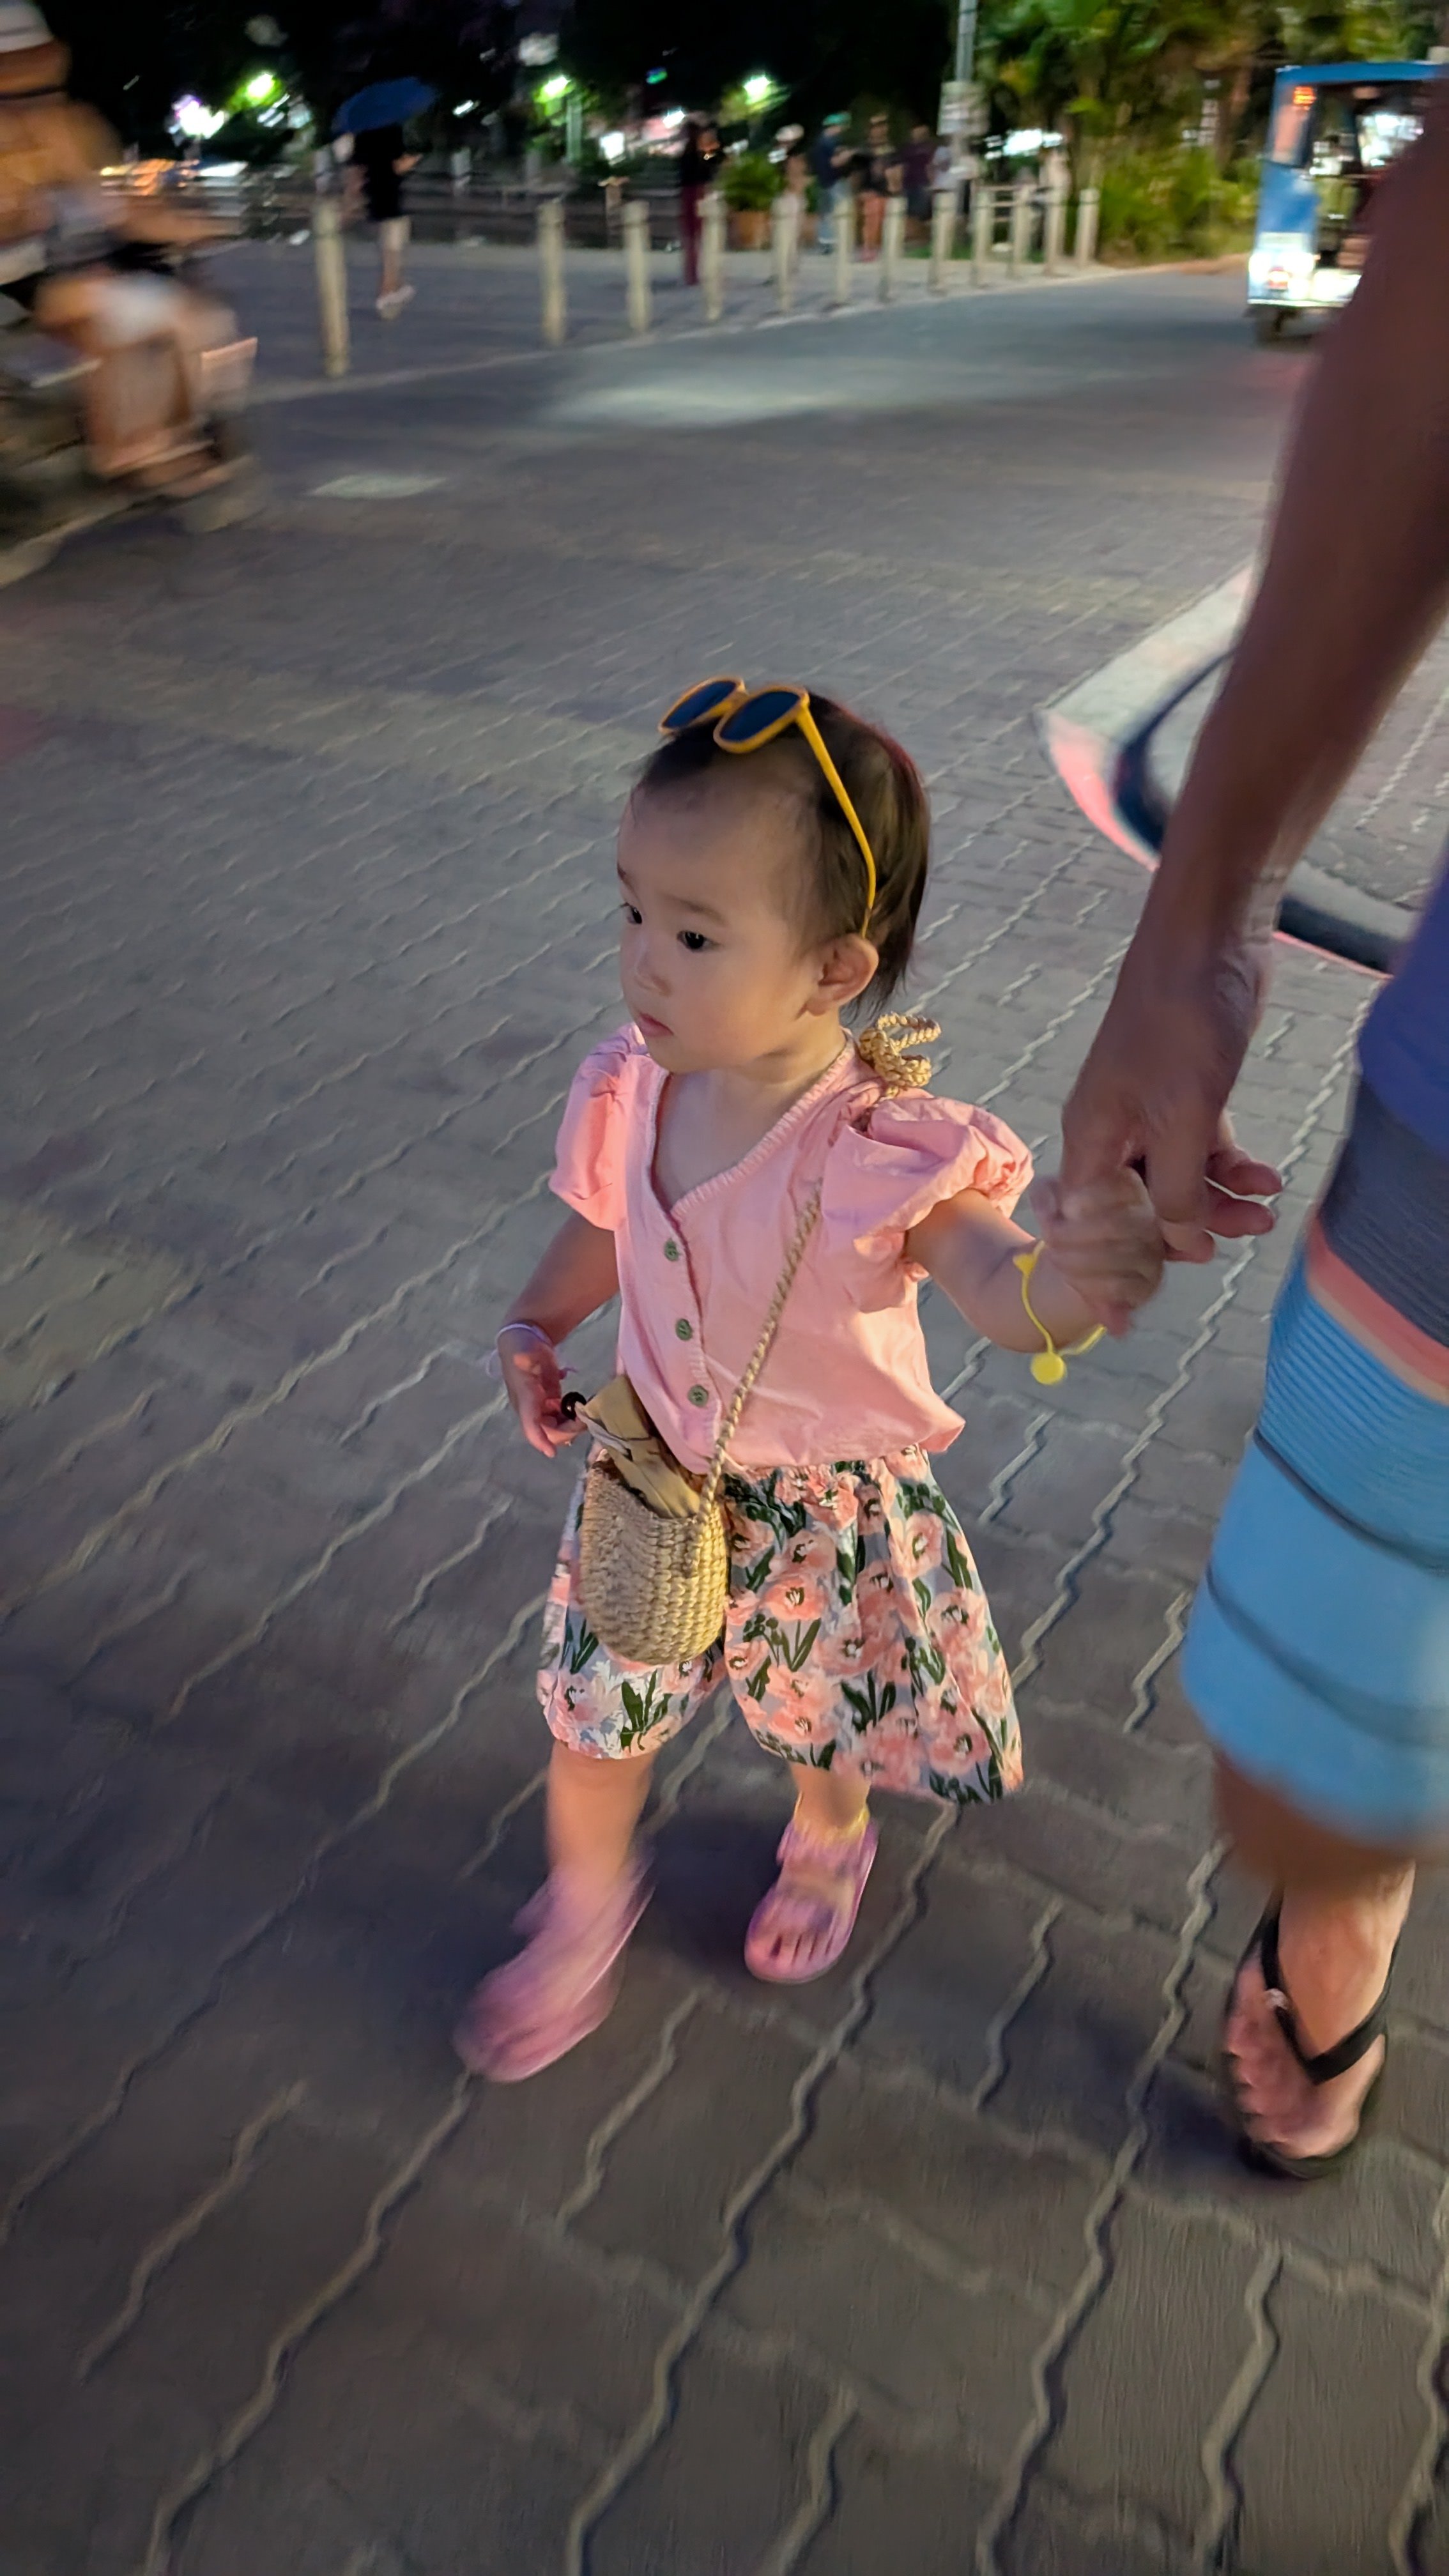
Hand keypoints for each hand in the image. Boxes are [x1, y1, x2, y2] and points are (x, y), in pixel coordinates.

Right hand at [498, 1326, 582, 1457]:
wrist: (525, 1334)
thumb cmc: (521, 1347)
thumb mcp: (524, 1358)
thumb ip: (530, 1373)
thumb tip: (543, 1393)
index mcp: (523, 1400)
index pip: (531, 1427)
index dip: (541, 1441)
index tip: (552, 1452)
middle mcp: (531, 1408)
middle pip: (548, 1431)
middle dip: (566, 1430)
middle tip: (583, 1418)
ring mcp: (541, 1404)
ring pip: (557, 1426)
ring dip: (571, 1425)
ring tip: (584, 1412)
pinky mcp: (550, 1398)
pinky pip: (561, 1415)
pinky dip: (571, 1415)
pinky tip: (578, 1405)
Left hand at [1032, 1168, 1165, 1337]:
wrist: (1078, 1264)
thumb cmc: (1070, 1222)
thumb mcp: (1050, 1199)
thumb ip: (1045, 1194)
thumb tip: (1049, 1211)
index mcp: (1132, 1190)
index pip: (1123, 1187)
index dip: (1092, 1197)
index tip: (1065, 1208)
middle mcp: (1151, 1220)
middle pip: (1117, 1225)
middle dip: (1074, 1234)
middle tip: (1050, 1238)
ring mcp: (1152, 1255)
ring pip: (1117, 1258)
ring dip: (1075, 1260)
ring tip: (1054, 1257)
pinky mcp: (1146, 1285)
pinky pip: (1119, 1287)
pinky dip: (1087, 1284)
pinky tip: (1070, 1277)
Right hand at [1058, 922, 1281, 1302]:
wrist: (1208, 943)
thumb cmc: (1179, 1024)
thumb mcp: (1183, 1119)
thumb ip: (1177, 1191)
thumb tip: (1181, 1247)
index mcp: (1090, 1140)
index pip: (1088, 1227)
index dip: (1105, 1274)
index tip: (1121, 1323)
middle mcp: (1112, 1133)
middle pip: (1138, 1209)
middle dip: (1186, 1232)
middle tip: (1240, 1239)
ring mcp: (1149, 1114)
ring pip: (1178, 1182)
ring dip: (1221, 1200)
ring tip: (1266, 1208)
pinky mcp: (1185, 1095)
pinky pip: (1203, 1150)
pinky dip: (1232, 1167)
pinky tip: (1265, 1176)